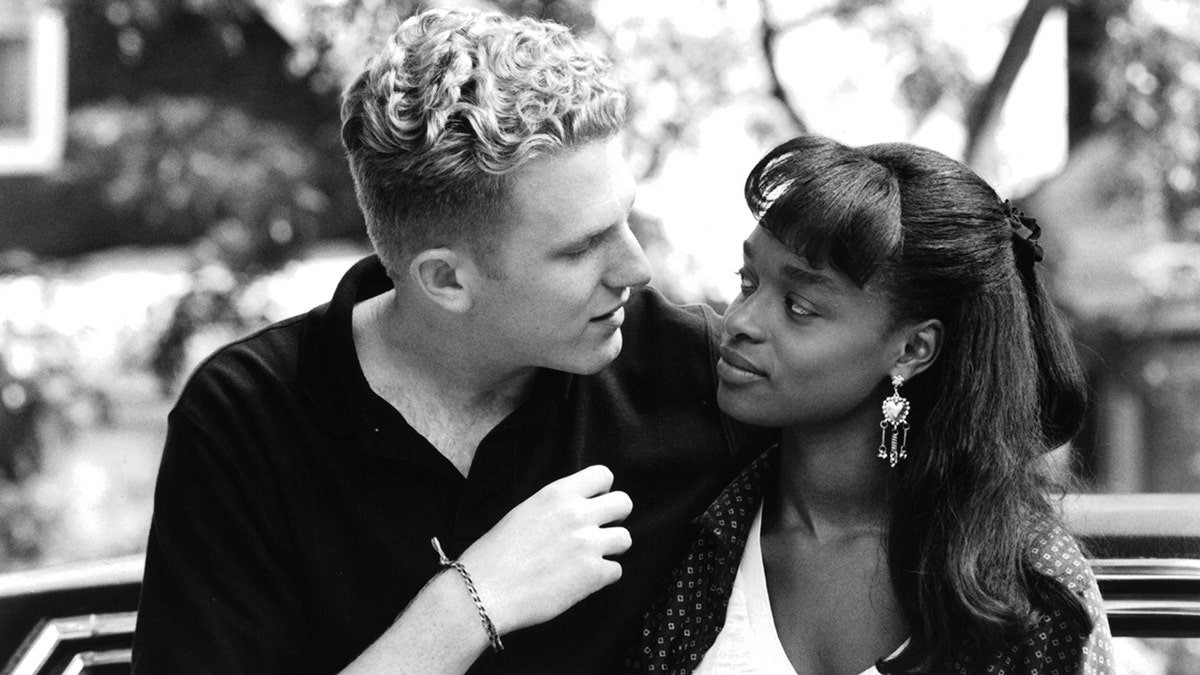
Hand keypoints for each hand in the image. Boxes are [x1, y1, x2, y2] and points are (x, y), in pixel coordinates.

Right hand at [456, 465, 632, 634]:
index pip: (604, 475)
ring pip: (625, 539)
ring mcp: (588, 544)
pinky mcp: (593, 575)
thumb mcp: (525, 512)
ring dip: (611, 549)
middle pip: (624, 503)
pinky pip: (617, 571)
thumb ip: (556, 507)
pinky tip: (581, 580)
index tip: (594, 504)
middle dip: (616, 517)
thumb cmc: (495, 554)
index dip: (603, 491)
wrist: (485, 590)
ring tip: (589, 558)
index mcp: (558, 493)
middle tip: (600, 531)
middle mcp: (578, 514)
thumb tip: (577, 510)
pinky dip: (602, 577)